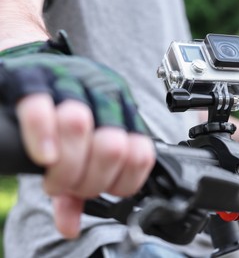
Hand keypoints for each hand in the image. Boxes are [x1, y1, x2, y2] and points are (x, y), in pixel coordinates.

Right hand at [0, 37, 154, 237]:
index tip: (95, 190)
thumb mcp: (79, 156)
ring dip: (64, 164)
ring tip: (52, 173)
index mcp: (125, 116)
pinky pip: (41, 108)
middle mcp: (106, 97)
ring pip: (79, 125)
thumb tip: (71, 227)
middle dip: (87, 179)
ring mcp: (73, 84)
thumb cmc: (62, 118)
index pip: (141, 156)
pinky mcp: (37, 78)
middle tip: (67, 185)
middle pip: (111, 146)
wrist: (33, 75)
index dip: (119, 183)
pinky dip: (42, 138)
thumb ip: (79, 191)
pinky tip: (43, 155)